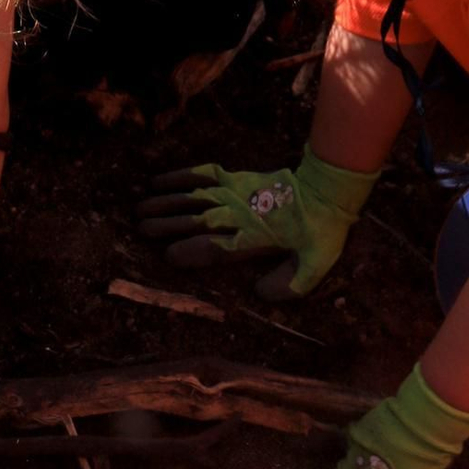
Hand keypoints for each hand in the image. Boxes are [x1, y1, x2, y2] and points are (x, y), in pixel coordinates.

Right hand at [138, 147, 377, 300]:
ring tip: (140, 208)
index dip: (191, 251)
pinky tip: (159, 180)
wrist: (328, 189)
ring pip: (194, 197)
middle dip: (167, 225)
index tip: (167, 255)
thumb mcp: (316, 263)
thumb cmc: (321, 230)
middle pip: (196, 220)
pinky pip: (204, 174)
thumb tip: (261, 295)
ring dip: (166, 202)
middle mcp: (238, 214)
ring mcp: (235, 192)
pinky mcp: (236, 178)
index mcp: (252, 237)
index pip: (216, 246)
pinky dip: (181, 176)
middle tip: (139, 229)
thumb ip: (291, 283)